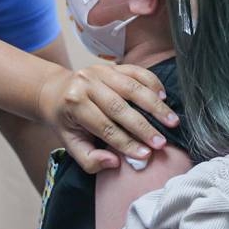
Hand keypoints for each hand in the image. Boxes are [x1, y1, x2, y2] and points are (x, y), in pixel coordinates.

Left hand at [36, 64, 179, 172]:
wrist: (57, 91)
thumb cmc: (68, 122)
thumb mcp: (70, 144)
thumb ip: (89, 159)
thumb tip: (114, 162)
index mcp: (74, 104)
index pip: (104, 127)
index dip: (126, 142)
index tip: (146, 154)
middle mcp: (86, 83)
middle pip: (119, 107)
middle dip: (143, 127)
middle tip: (162, 142)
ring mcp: (101, 71)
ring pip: (132, 88)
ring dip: (154, 106)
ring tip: (171, 121)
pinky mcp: (113, 66)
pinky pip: (137, 72)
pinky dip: (153, 83)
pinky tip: (164, 98)